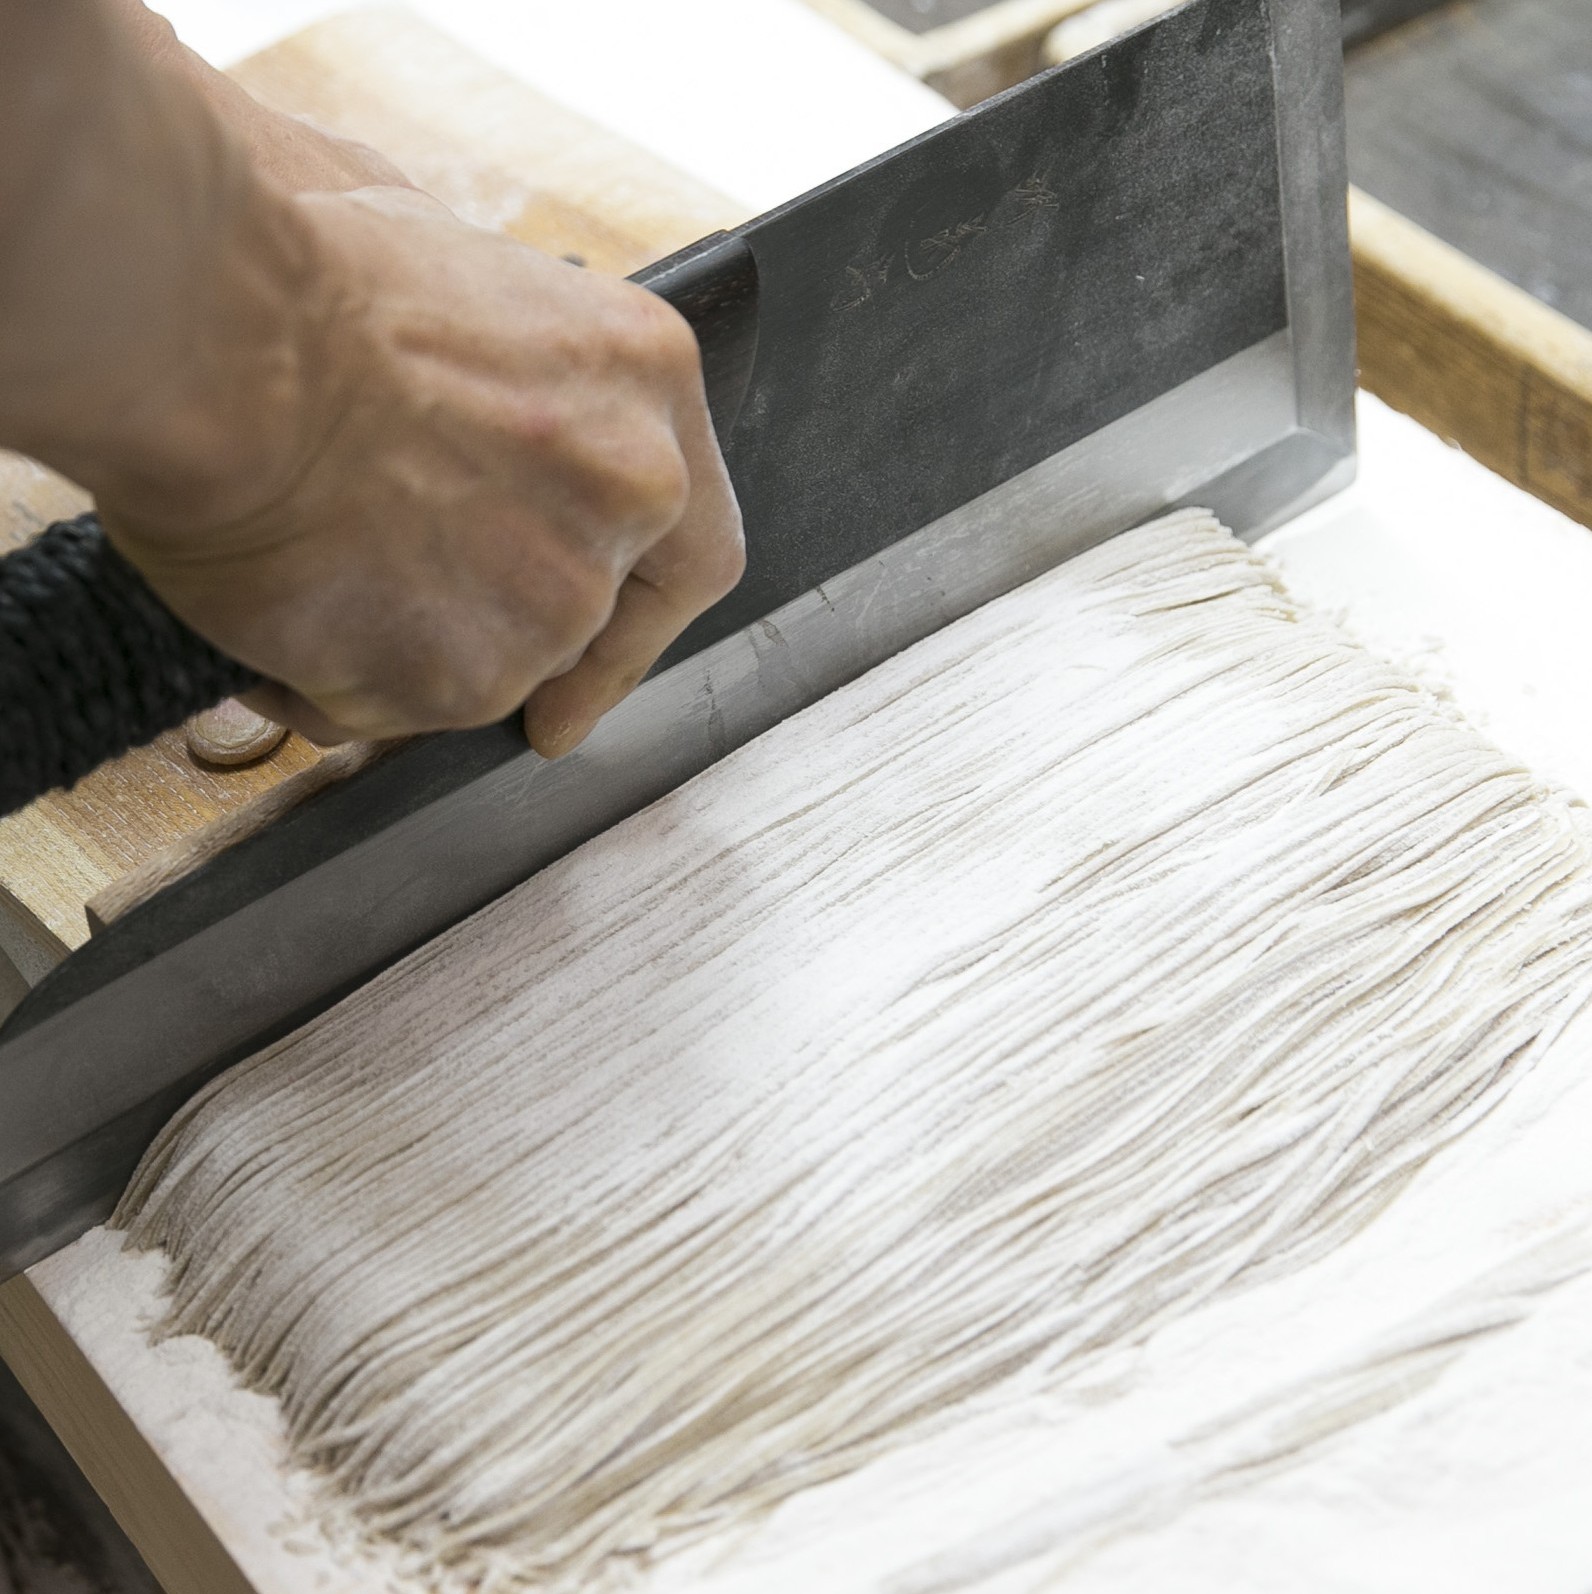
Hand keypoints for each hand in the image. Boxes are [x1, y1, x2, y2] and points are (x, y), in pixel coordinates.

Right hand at [101, 187, 744, 753]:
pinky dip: (337, 685)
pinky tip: (279, 615)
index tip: (601, 660)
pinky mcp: (466, 677)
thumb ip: (510, 371)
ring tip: (312, 578)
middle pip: (594, 620)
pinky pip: (399, 710)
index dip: (642, 617)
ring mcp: (556, 598)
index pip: (692, 545)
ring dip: (412, 653)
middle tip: (435, 638)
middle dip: (515, 638)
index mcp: (646, 382)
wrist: (209, 334)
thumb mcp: (456, 264)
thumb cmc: (297, 271)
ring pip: (494, 672)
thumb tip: (479, 408)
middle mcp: (629, 496)